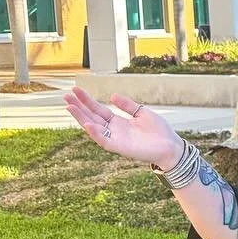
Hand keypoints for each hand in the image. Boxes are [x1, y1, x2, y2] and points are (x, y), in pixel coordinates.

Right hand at [63, 87, 182, 167]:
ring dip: (81, 118)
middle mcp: (114, 131)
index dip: (87, 100)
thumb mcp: (142, 113)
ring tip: (70, 107)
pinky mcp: (121, 148)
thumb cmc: (159, 132)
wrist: (171, 147)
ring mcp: (116, 139)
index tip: (76, 90)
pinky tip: (87, 124)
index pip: (98, 110)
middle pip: (92, 117)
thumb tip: (112, 95)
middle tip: (66, 97)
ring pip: (94, 128)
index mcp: (118, 122)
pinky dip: (96, 133)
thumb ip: (127, 105)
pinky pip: (105, 141)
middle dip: (79, 108)